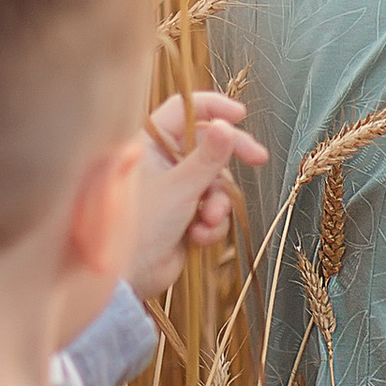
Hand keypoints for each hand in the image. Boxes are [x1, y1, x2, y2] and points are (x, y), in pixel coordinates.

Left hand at [124, 92, 267, 295]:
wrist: (127, 278)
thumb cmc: (140, 226)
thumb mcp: (180, 186)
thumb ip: (209, 156)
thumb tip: (228, 125)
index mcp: (149, 144)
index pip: (184, 110)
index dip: (213, 108)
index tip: (240, 116)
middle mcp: (161, 163)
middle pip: (207, 146)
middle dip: (231, 158)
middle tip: (259, 159)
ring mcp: (173, 190)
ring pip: (214, 183)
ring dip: (217, 203)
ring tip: (207, 220)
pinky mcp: (182, 217)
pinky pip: (211, 211)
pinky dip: (209, 224)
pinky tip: (197, 237)